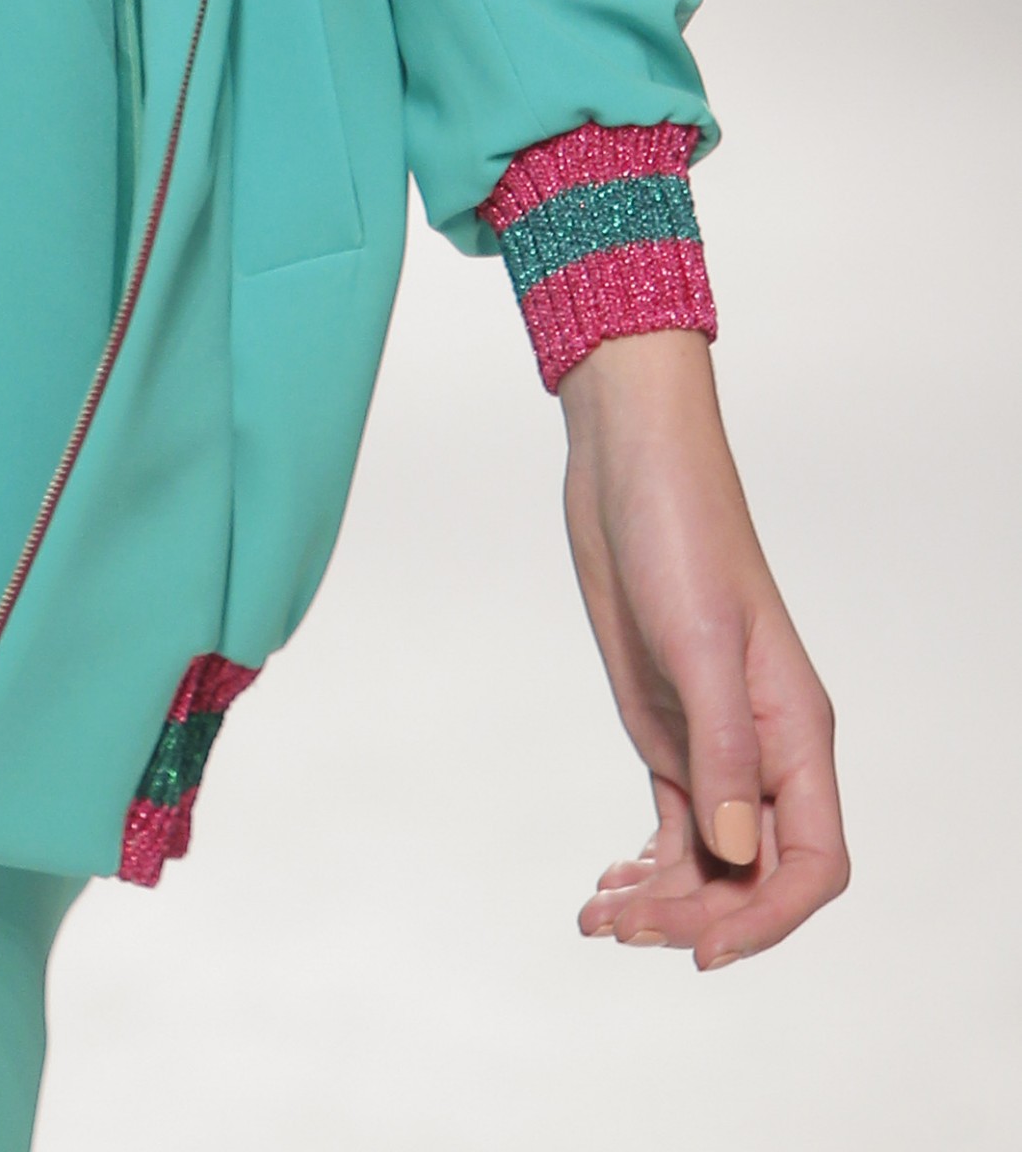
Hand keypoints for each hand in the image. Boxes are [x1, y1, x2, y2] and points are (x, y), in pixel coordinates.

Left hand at [558, 327, 846, 969]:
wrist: (627, 465)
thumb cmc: (678, 532)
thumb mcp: (698, 643)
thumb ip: (722, 750)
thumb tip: (735, 852)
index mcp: (796, 733)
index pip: (813, 863)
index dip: (769, 919)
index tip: (703, 948)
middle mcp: (764, 749)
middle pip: (757, 875)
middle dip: (700, 915)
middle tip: (625, 929)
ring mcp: (717, 742)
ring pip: (713, 857)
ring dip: (665, 900)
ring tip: (600, 921)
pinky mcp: (670, 727)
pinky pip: (679, 823)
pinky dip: (648, 865)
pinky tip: (608, 887)